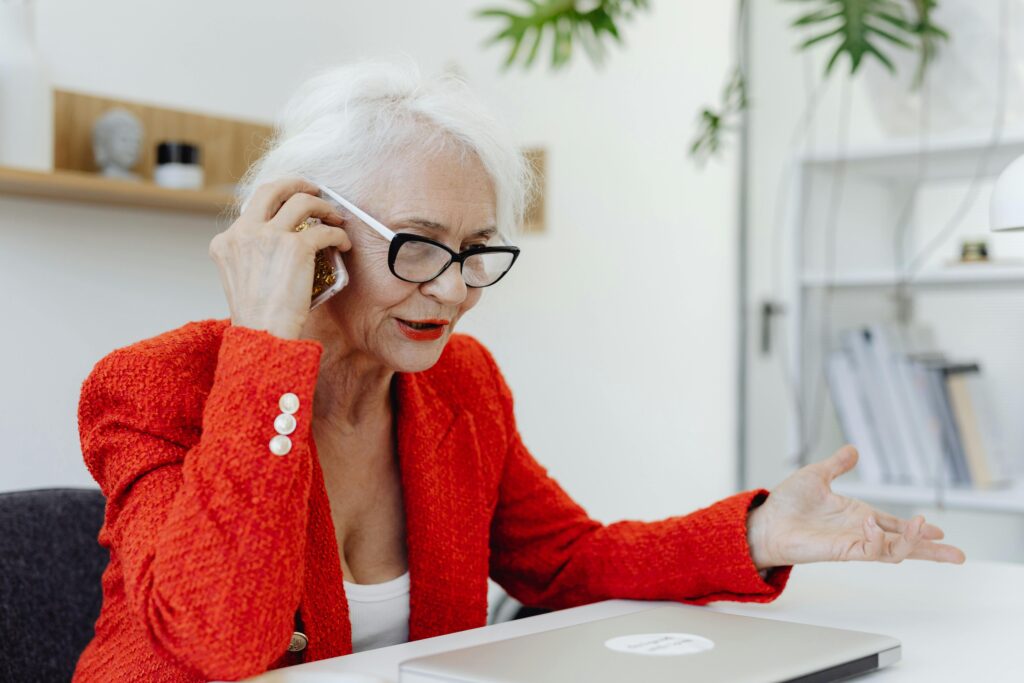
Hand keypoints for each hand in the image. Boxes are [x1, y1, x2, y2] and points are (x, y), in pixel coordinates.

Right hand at [208, 177, 351, 339]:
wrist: (263, 335)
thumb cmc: (259, 317)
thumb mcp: (241, 279)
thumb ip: (252, 256)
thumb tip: (281, 244)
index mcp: (226, 241)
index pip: (252, 206)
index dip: (277, 200)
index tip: (293, 204)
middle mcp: (244, 232)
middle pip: (272, 188)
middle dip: (297, 182)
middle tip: (315, 190)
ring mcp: (269, 236)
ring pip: (302, 200)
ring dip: (324, 206)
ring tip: (336, 217)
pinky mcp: (295, 247)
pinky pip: (325, 231)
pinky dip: (338, 235)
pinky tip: (343, 244)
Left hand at [746, 445, 966, 569]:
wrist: (766, 521)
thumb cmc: (787, 504)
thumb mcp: (817, 476)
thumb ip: (837, 465)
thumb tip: (853, 450)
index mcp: (858, 515)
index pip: (895, 525)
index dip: (917, 529)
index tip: (939, 530)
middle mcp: (859, 531)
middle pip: (904, 545)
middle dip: (931, 550)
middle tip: (957, 554)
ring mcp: (852, 542)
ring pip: (893, 551)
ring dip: (911, 542)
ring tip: (926, 527)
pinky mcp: (841, 551)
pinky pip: (868, 549)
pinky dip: (877, 538)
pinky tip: (873, 523)